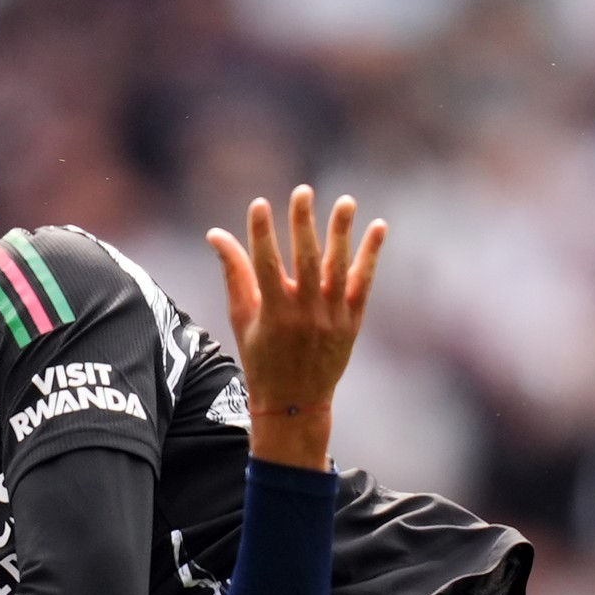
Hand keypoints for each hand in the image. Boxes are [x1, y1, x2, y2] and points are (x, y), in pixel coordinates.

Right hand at [206, 185, 385, 472]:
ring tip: (346, 201)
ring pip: (337, 268)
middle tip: (302, 191)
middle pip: (305, 261)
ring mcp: (331, 318)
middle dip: (303, 224)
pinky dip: (371, 255)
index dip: (261, 234)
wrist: (295, 402)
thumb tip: (216, 234)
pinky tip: (378, 227)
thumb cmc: (260, 357)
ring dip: (342, 233)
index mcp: (273, 313)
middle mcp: (304, 314)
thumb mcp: (241, 319)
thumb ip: (233, 274)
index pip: (265, 265)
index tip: (258, 204)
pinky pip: (362, 283)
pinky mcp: (352, 322)